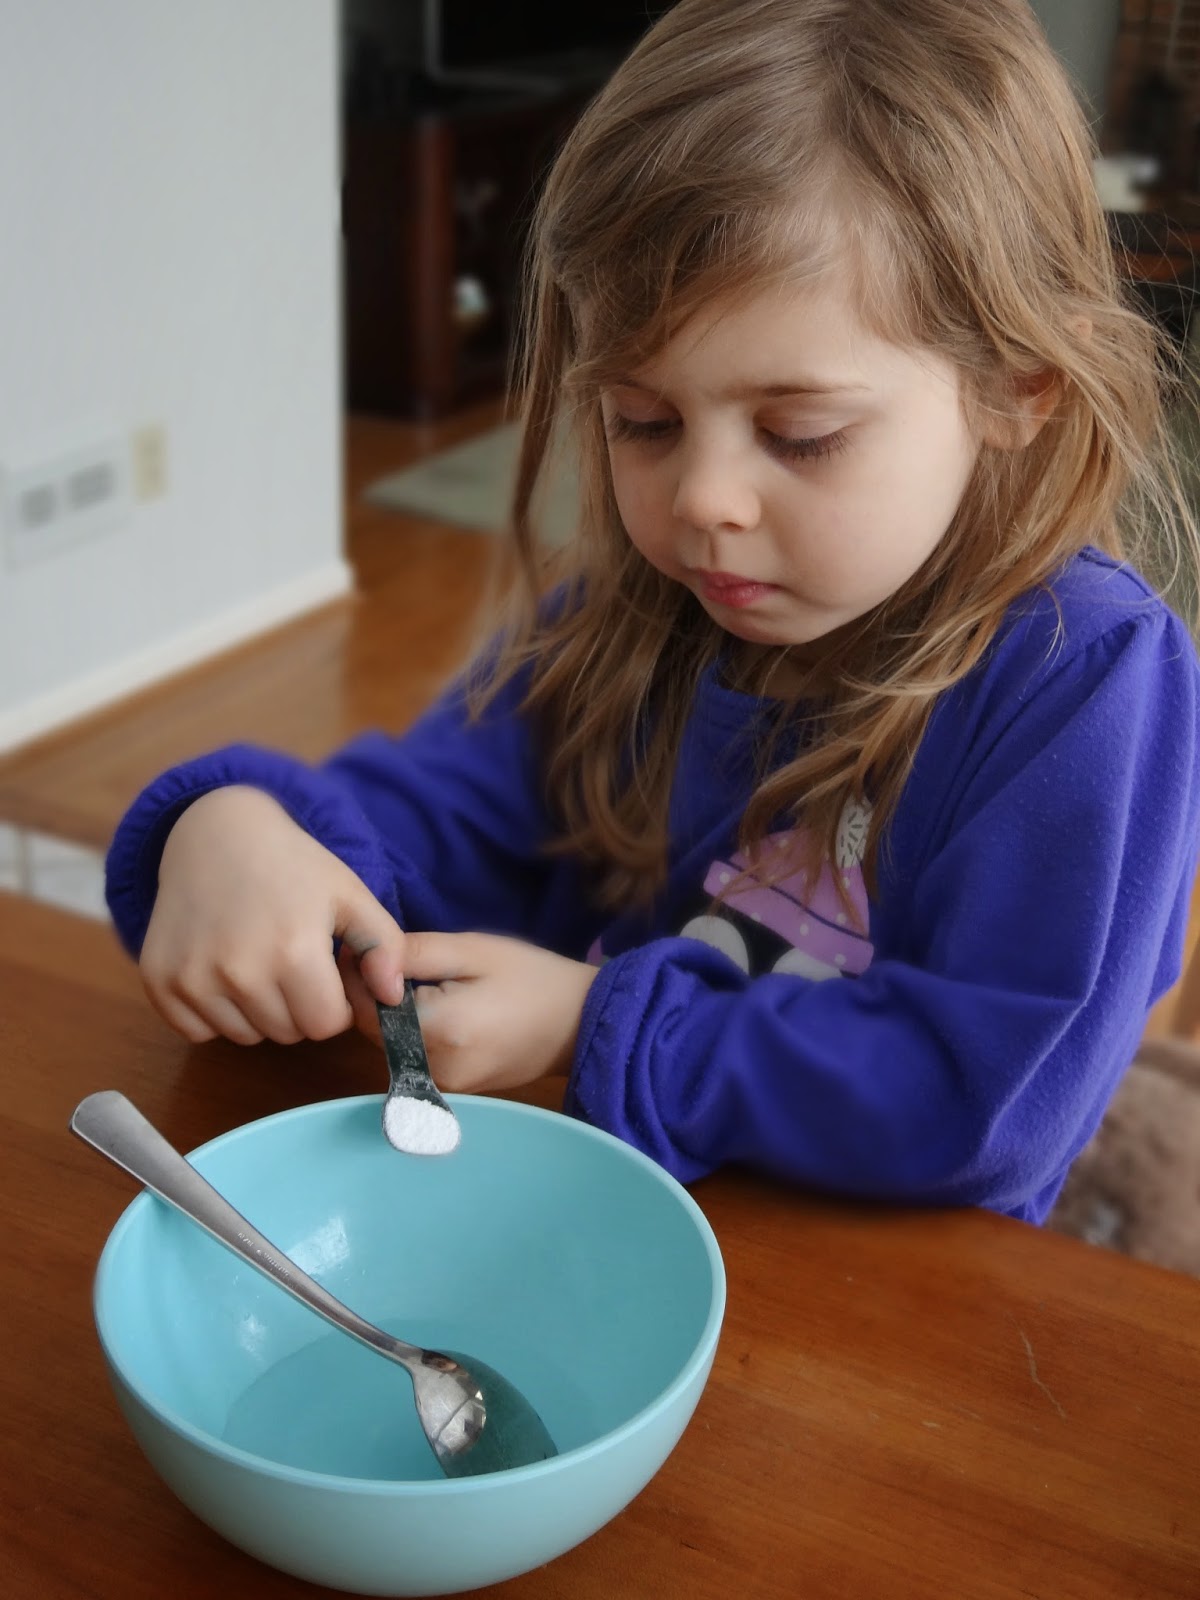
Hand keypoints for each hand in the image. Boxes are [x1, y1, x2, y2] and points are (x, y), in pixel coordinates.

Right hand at [141, 786, 404, 1045]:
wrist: (215, 833)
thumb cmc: (292, 866)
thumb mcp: (350, 894)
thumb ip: (384, 947)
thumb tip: (394, 999)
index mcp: (293, 951)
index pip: (324, 1025)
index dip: (332, 1003)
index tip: (324, 972)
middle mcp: (238, 971)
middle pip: (286, 1034)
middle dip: (297, 1007)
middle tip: (290, 961)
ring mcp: (193, 978)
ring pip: (245, 1036)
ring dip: (258, 1011)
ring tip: (257, 960)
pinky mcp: (159, 981)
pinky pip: (198, 1031)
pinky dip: (213, 1012)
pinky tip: (221, 968)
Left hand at [341, 931, 596, 1091]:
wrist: (581, 1022)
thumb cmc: (531, 977)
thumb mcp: (472, 949)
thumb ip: (413, 953)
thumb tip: (360, 957)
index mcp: (439, 1031)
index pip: (367, 1012)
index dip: (353, 980)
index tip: (355, 949)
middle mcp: (434, 1069)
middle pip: (375, 1034)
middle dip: (370, 997)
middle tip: (380, 959)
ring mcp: (444, 1086)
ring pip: (391, 1048)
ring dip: (389, 1016)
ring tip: (405, 979)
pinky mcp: (454, 1090)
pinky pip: (413, 1058)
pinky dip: (410, 1032)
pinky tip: (429, 1006)